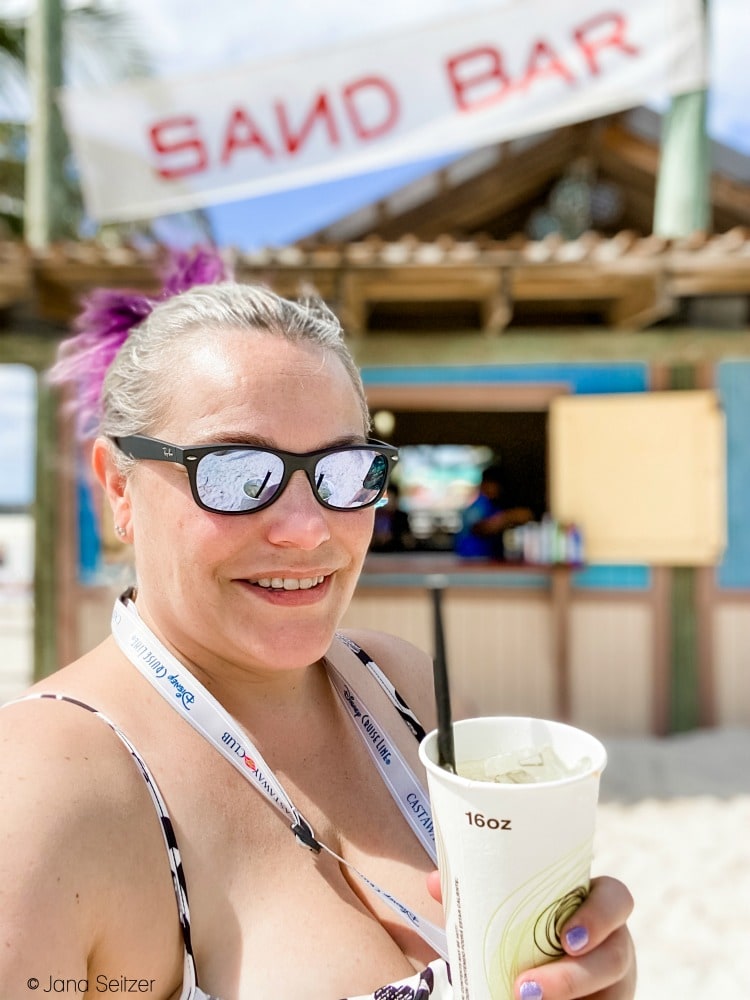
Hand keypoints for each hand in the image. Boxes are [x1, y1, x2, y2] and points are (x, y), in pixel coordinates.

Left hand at [426, 873, 635, 999]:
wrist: (539, 974)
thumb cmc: (528, 931)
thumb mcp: (513, 915)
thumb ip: (481, 897)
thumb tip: (436, 881)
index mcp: (593, 904)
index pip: (616, 899)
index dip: (599, 915)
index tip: (566, 937)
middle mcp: (612, 943)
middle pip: (617, 954)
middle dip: (574, 975)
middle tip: (528, 987)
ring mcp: (614, 980)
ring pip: (610, 989)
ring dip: (565, 994)